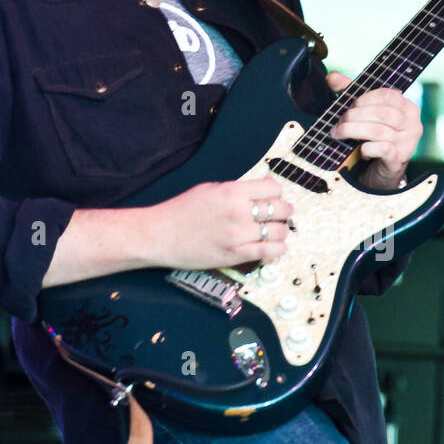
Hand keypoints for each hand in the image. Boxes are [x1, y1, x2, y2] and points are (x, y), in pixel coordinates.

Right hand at [146, 178, 293, 270]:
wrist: (160, 235)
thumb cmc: (180, 211)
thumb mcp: (209, 189)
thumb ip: (235, 190)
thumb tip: (258, 193)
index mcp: (232, 192)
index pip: (274, 188)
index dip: (276, 193)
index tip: (273, 197)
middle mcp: (239, 212)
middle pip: (281, 209)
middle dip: (283, 211)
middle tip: (280, 214)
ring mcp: (238, 235)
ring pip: (279, 232)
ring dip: (281, 231)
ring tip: (275, 231)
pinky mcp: (235, 255)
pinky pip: (269, 252)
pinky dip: (278, 249)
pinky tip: (275, 247)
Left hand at [325, 71, 421, 191]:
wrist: (379, 172)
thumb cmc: (371, 138)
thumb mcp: (362, 113)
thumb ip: (350, 92)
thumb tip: (332, 76)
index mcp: (407, 108)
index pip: (388, 95)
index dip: (365, 98)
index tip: (349, 105)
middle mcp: (413, 124)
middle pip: (383, 113)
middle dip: (355, 116)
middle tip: (339, 123)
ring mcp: (408, 143)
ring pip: (379, 131)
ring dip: (354, 131)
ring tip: (339, 134)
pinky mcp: (399, 159)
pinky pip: (382, 149)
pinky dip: (366, 148)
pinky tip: (360, 150)